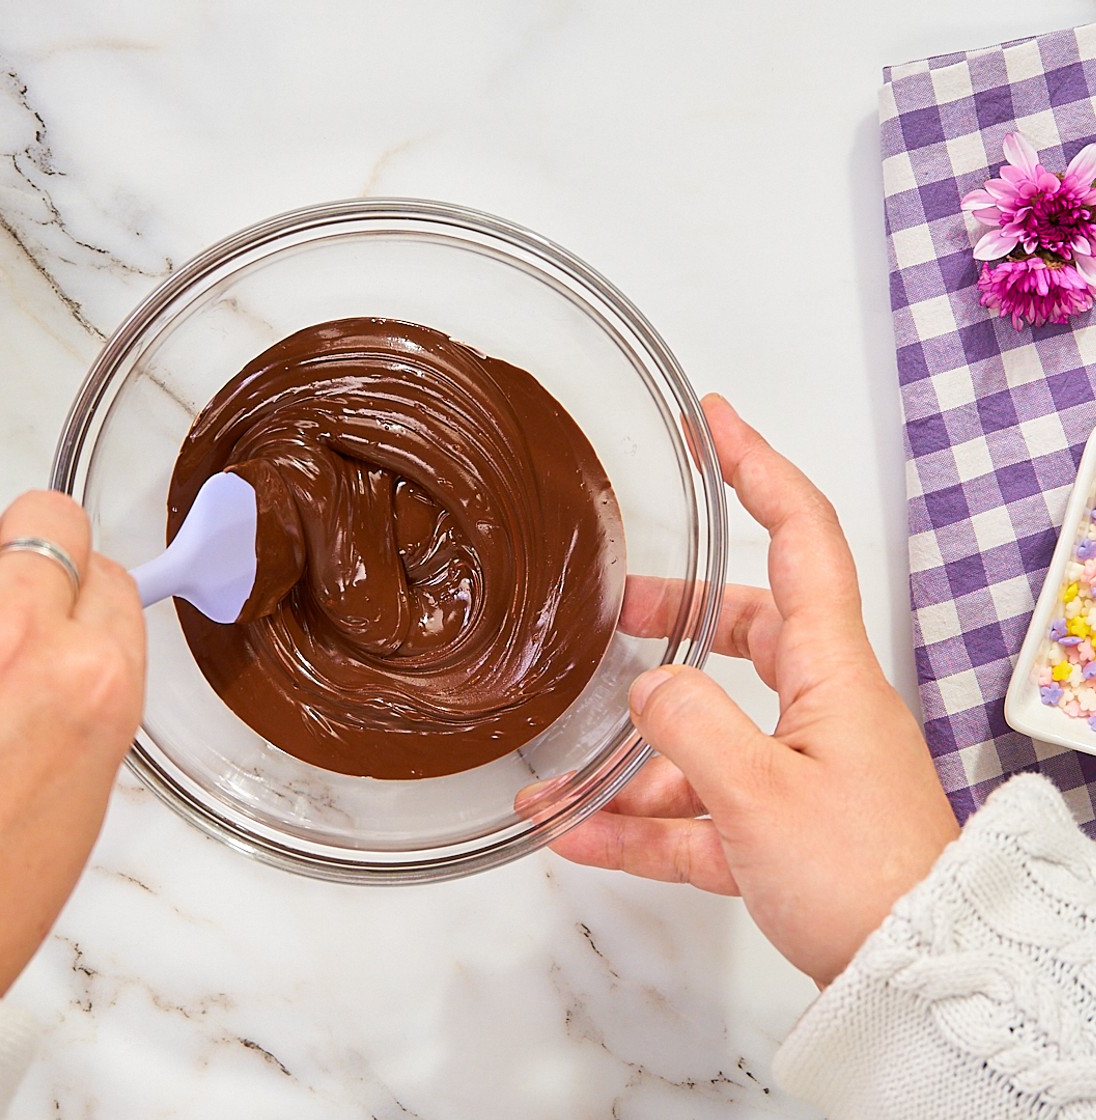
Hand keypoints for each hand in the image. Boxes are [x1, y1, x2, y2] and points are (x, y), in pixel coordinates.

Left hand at [0, 491, 145, 996]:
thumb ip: (86, 686)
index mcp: (97, 682)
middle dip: (35, 554)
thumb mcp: (87, 783)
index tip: (65, 614)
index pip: (111, 577)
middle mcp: (19, 637)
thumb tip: (72, 630)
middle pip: (48, 519)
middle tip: (9, 598)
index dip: (85, 597)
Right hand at [544, 394, 958, 985]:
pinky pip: (695, 811)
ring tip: (559, 771)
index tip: (715, 420)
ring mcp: (798, 771)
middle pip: (745, 631)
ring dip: (634, 753)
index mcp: (831, 674)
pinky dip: (639, 821)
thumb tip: (645, 687)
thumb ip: (691, 729)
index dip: (758, 470)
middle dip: (675, 618)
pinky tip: (576, 835)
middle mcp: (819, 710)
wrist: (916, 979)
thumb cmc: (865, 880)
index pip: (800, 540)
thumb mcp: (761, 796)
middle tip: (616, 611)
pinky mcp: (780, 829)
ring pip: (706, 733)